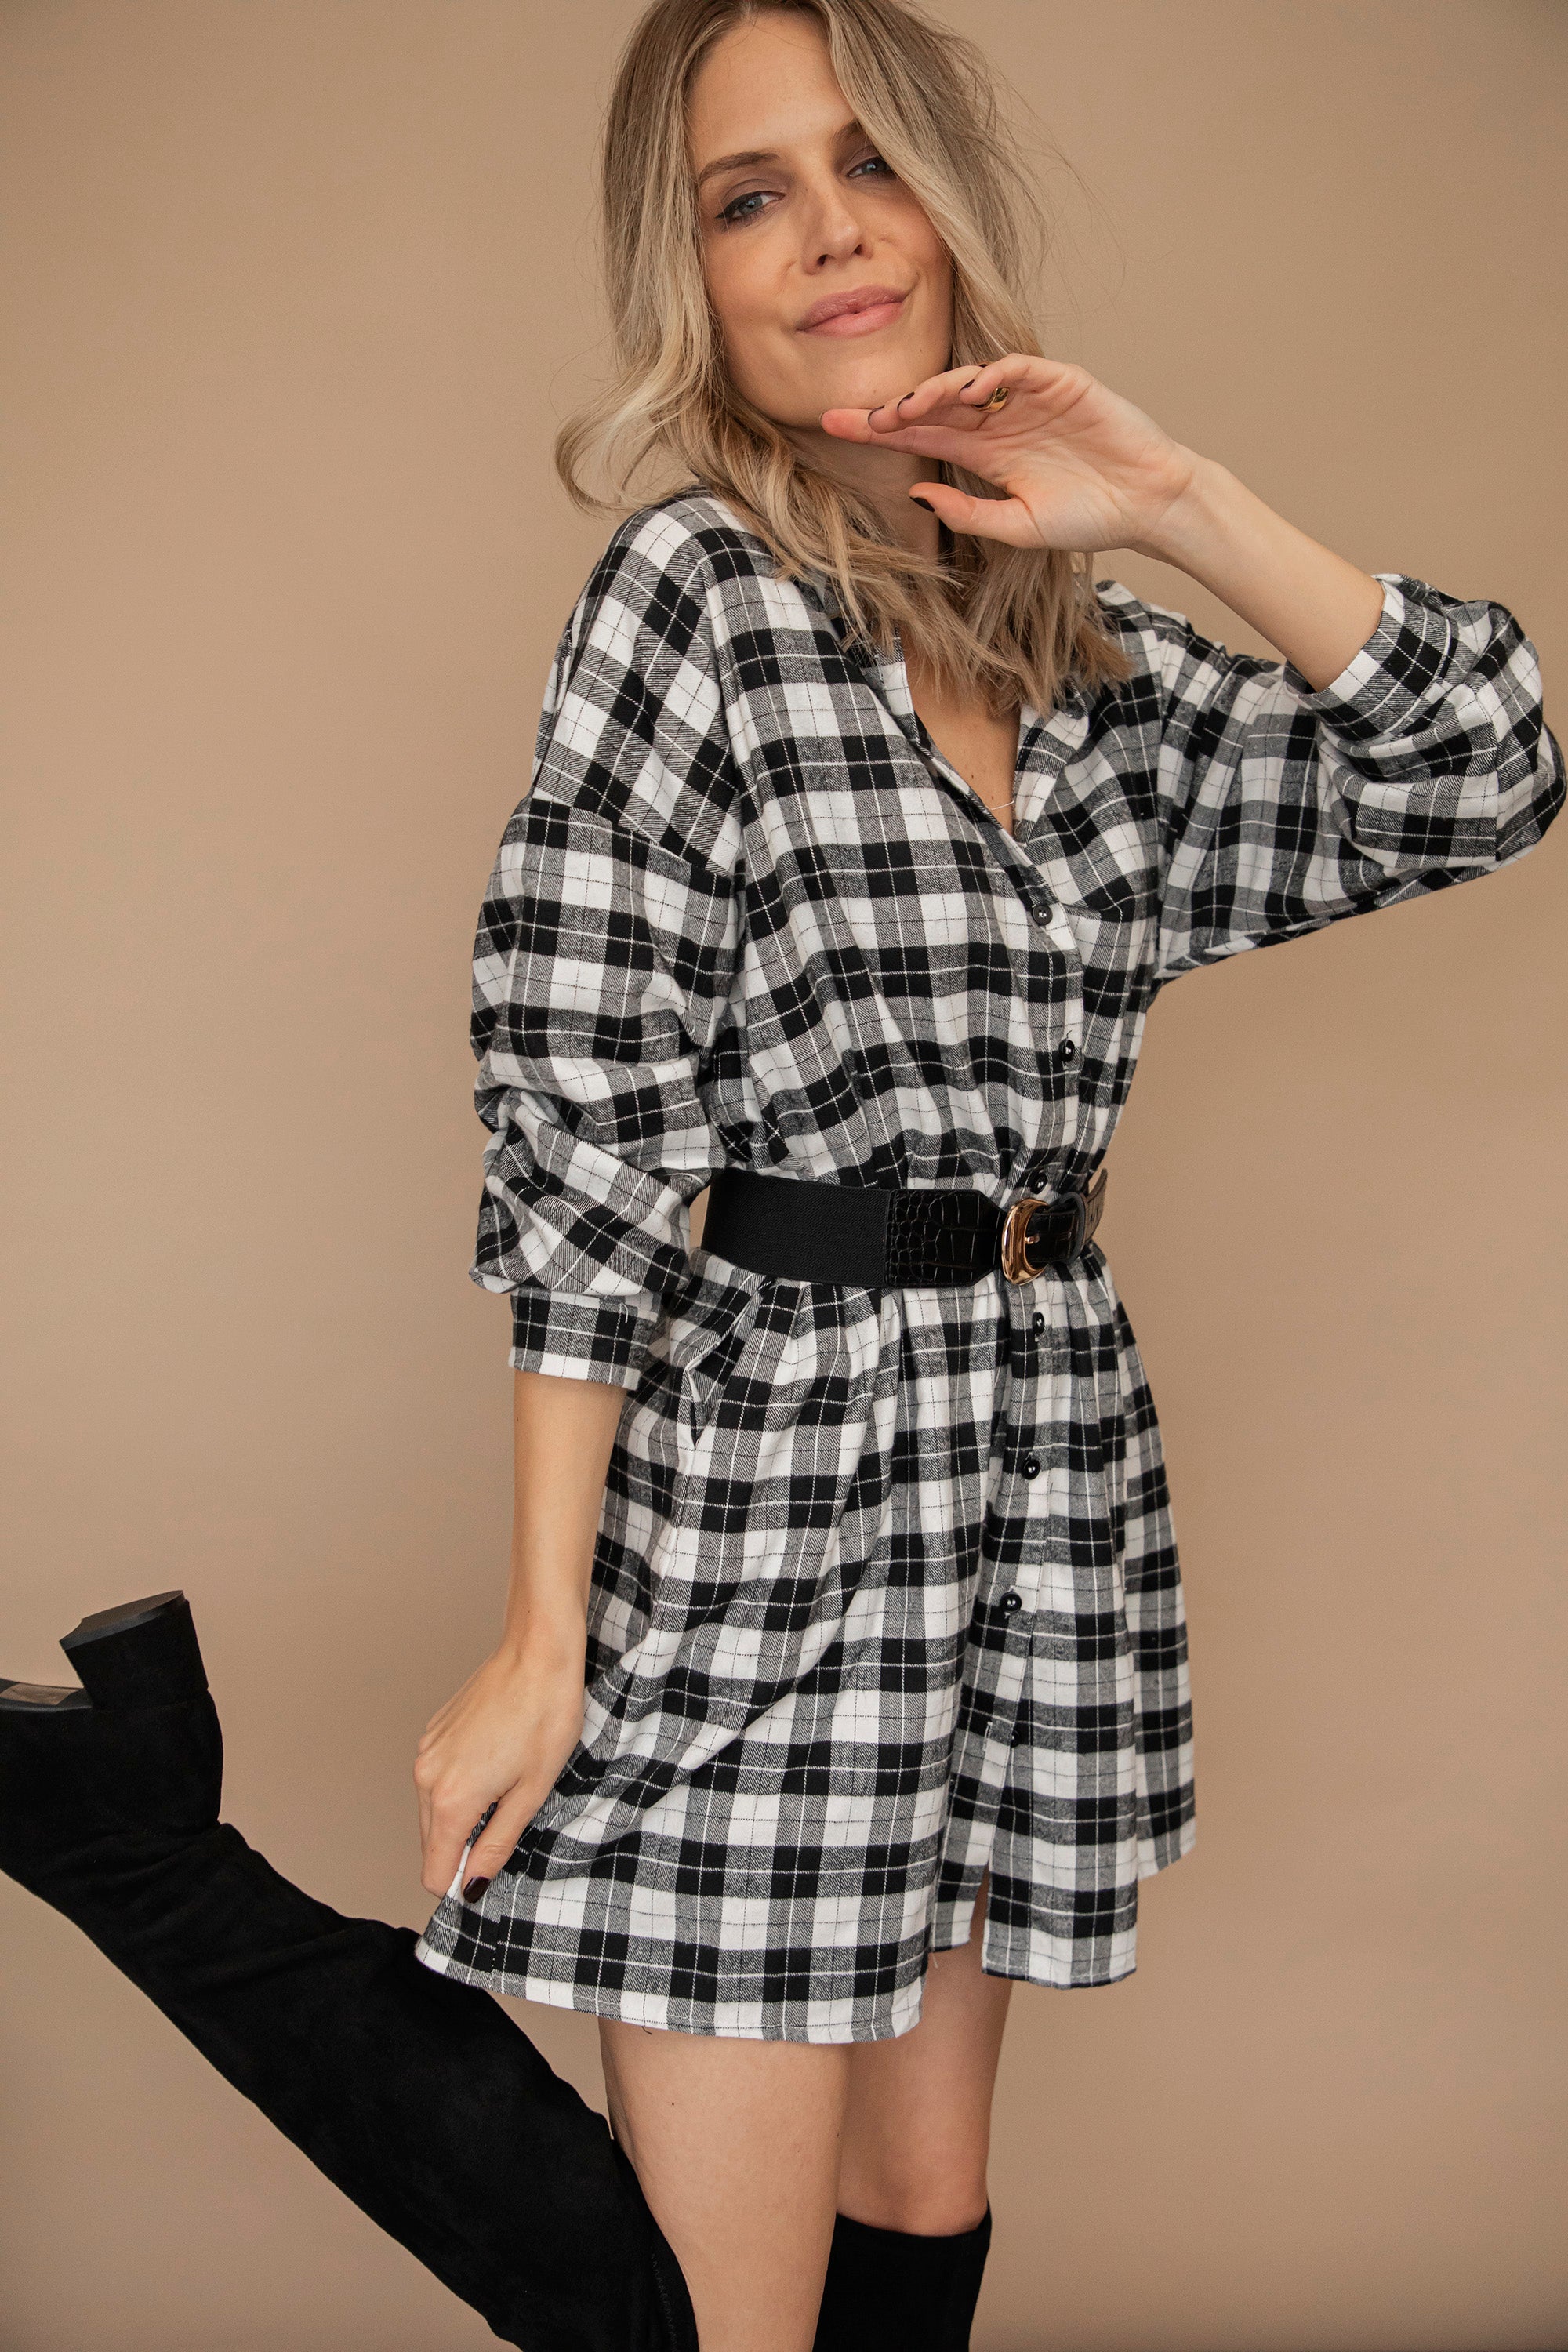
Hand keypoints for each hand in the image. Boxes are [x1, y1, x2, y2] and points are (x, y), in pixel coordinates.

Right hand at [413, 1637, 584, 1900]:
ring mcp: (426, 1752)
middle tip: (508, 1825)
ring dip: (463, 1815)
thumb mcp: (531, 1792)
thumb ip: (497, 1844)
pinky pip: (437, 1780)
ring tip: (506, 1787)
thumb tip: (473, 1885)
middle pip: (432, 1844)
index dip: (461, 1882)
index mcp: (451, 1800)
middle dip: (464, 1849)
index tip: (490, 1872)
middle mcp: (426, 1777)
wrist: (537, 1654)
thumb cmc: (545, 1718)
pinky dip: (460, 1785)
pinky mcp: (432, 1734)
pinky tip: (495, 1762)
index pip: (434, 1872)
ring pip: (433, 1811)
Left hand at [820, 354, 1198, 556]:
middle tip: (858, 419)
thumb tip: (916, 495)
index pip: (920, 435)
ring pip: (968, 382)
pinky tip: (968, 391)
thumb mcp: (1018, 527)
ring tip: (905, 409)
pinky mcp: (1060, 382)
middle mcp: (999, 420)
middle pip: (933, 405)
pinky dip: (991, 375)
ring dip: (933, 391)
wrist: (1146, 504)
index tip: (833, 426)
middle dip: (892, 410)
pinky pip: (1017, 370)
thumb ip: (967, 514)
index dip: (878, 429)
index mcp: (985, 454)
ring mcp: (1028, 398)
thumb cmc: (1089, 517)